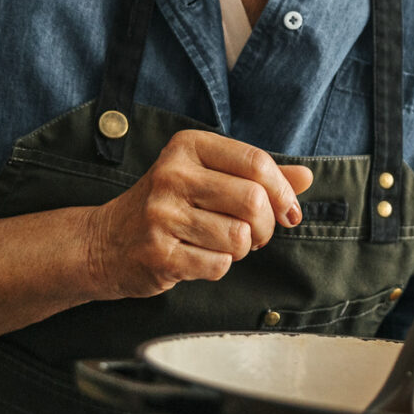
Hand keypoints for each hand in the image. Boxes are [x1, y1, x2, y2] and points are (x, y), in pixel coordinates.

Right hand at [85, 130, 313, 297]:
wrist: (106, 242)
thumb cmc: (170, 205)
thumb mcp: (209, 177)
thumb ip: (258, 176)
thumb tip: (307, 176)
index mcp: (188, 147)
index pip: (257, 163)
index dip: (283, 192)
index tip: (289, 211)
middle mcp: (172, 175)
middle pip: (253, 201)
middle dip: (267, 225)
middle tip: (257, 233)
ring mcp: (161, 215)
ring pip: (239, 237)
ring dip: (242, 248)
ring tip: (223, 243)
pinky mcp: (158, 253)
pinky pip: (218, 264)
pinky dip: (219, 266)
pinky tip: (199, 256)